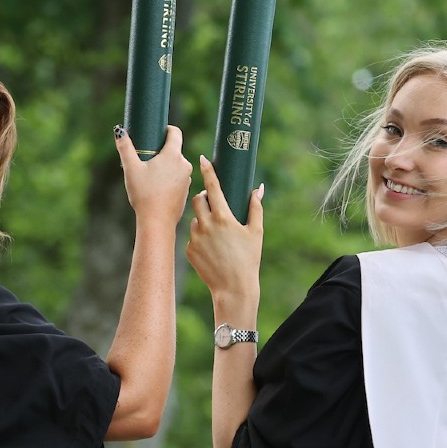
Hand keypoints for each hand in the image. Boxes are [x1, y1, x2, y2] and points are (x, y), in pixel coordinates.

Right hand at [114, 125, 192, 226]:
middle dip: (161, 151)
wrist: (157, 221)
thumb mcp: (131, 168)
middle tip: (146, 159)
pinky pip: (178, 178)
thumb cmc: (144, 194)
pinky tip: (157, 188)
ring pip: (176, 165)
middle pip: (174, 150)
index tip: (158, 132)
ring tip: (150, 176)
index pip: (176, 133)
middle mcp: (184, 165)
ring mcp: (187, 179)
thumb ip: (125, 148)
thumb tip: (119, 131)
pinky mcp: (186, 191)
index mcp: (173, 155)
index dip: (167, 129)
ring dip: (166, 166)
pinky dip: (169, 179)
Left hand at [186, 156, 263, 301]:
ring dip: (203, 218)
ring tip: (217, 232)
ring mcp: (195, 238)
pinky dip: (200, 236)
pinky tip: (212, 248)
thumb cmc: (248, 259)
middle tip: (214, 203)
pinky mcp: (188, 249)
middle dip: (204, 197)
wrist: (233, 288)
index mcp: (223, 217)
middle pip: (198, 199)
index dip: (207, 171)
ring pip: (194, 218)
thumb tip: (258, 188)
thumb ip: (256, 207)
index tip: (202, 159)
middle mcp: (206, 225)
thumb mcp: (256, 232)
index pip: (213, 187)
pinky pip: (192, 235)